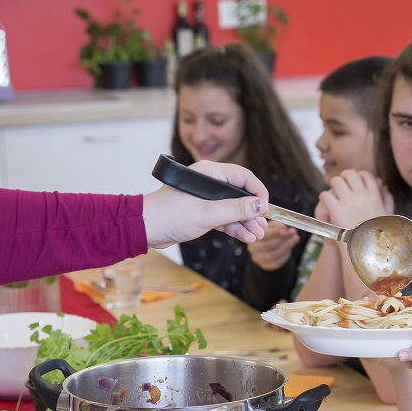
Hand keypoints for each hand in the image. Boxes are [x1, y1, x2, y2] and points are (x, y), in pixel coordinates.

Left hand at [143, 161, 268, 246]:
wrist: (146, 228)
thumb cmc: (169, 215)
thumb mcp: (207, 213)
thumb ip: (236, 209)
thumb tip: (260, 205)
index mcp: (210, 173)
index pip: (243, 177)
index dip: (258, 192)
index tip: (265, 208)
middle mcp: (210, 182)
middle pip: (240, 194)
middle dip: (253, 212)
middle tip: (262, 226)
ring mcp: (206, 198)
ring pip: (234, 208)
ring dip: (246, 222)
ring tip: (256, 236)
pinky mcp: (203, 212)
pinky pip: (225, 217)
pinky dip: (235, 227)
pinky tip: (245, 236)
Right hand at [248, 222, 300, 270]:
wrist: (268, 248)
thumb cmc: (270, 235)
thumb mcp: (272, 227)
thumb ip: (277, 226)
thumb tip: (284, 227)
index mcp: (252, 236)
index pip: (263, 235)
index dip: (275, 232)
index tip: (285, 229)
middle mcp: (252, 248)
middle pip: (268, 246)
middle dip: (283, 239)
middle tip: (293, 232)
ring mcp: (258, 258)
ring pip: (273, 255)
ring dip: (287, 246)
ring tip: (295, 238)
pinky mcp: (265, 265)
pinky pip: (277, 262)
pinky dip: (285, 255)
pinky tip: (289, 249)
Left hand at [318, 170, 390, 228]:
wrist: (366, 251)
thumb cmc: (378, 235)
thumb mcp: (387, 216)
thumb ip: (387, 199)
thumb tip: (384, 186)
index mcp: (374, 196)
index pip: (366, 175)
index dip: (358, 175)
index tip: (354, 182)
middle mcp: (361, 196)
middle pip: (349, 174)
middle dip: (344, 177)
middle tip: (340, 185)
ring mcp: (348, 202)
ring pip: (335, 182)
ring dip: (332, 186)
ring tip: (332, 194)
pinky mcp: (336, 211)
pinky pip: (325, 195)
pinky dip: (324, 197)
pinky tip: (327, 204)